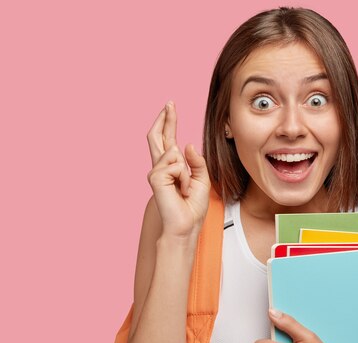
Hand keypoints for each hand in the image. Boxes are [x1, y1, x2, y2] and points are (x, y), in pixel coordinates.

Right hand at [146, 101, 210, 237]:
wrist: (186, 224)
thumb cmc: (192, 206)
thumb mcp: (202, 179)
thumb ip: (196, 162)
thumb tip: (186, 144)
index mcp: (172, 166)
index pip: (168, 139)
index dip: (169, 122)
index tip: (170, 107)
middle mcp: (161, 167)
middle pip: (157, 136)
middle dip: (164, 119)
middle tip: (169, 103)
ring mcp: (156, 172)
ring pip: (173, 152)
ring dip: (185, 171)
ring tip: (184, 188)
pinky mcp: (155, 178)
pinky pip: (175, 165)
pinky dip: (183, 177)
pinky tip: (179, 189)